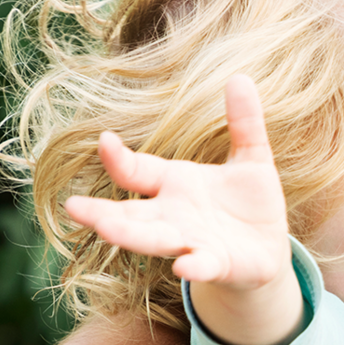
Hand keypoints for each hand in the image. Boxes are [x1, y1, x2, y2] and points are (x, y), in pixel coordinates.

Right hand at [65, 74, 302, 344]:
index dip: (120, 158)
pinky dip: (194, 267)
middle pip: (131, 215)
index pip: (138, 171)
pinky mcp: (218, 265)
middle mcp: (174, 216)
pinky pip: (202, 266)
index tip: (105, 140)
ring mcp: (193, 243)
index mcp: (176, 185)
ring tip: (107, 230)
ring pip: (155, 241)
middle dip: (104, 212)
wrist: (270, 251)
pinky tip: (183, 268)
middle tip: (74, 206)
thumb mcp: (252, 159)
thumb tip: (240, 76)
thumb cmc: (252, 204)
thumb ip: (244, 123)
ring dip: (131, 237)